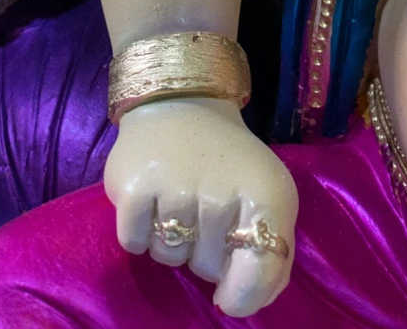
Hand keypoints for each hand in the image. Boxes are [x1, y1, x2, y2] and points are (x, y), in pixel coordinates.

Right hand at [104, 97, 297, 316]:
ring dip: (173, 244)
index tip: (230, 300)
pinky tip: (151, 202)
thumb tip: (253, 303)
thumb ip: (273, 254)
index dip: (245, 294)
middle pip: (210, 268)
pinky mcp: (134, 186)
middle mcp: (222, 190)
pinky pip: (135, 244)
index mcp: (266, 192)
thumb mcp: (268, 196)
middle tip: (204, 215)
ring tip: (179, 202)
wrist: (182, 103)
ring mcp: (175, 187)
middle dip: (206, 255)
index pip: (261, 267)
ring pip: (171, 258)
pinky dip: (140, 234)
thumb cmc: (228, 161)